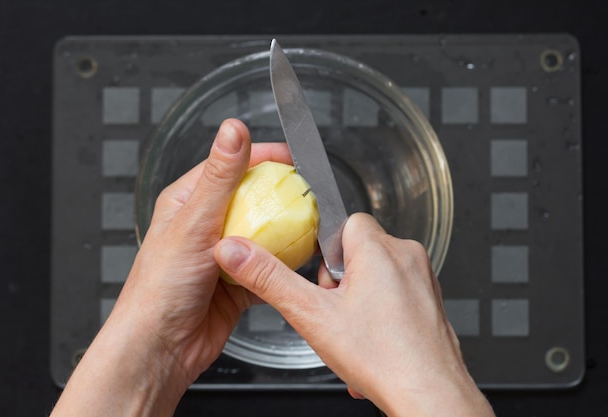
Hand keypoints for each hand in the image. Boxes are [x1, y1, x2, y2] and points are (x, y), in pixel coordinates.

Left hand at [51, 119, 291, 416]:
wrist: (160, 348)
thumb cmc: (161, 287)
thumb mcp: (194, 223)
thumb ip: (220, 177)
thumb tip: (233, 129)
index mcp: (188, 201)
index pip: (232, 165)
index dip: (264, 157)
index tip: (295, 158)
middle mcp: (207, 224)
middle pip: (254, 198)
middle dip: (281, 196)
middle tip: (310, 196)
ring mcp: (224, 254)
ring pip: (265, 233)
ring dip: (286, 231)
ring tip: (311, 226)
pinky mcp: (238, 282)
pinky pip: (269, 266)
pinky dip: (284, 265)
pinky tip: (301, 262)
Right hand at [214, 213, 494, 416]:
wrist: (430, 396)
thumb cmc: (383, 359)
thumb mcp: (311, 316)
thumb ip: (269, 279)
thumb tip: (236, 252)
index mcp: (379, 249)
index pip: (346, 220)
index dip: (326, 253)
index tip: (324, 282)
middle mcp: (407, 256)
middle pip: (359, 251)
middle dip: (341, 281)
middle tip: (337, 313)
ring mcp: (424, 279)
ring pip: (378, 275)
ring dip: (360, 300)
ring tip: (356, 333)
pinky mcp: (431, 302)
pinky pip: (397, 295)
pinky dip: (381, 315)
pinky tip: (374, 343)